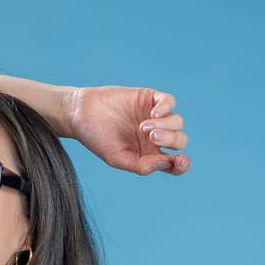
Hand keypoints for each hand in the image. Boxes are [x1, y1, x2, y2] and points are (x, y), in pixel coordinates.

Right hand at [62, 86, 191, 175]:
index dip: (183, 164)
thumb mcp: (117, 159)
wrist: (82, 114)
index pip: (175, 163)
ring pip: (177, 122)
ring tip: (143, 126)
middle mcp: (156, 137)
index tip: (180, 160)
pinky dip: (166, 107)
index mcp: (150, 155)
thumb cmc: (97, 139)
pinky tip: (154, 113)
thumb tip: (167, 162)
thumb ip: (142, 166)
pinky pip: (170, 102)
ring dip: (166, 126)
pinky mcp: (150, 99)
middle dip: (170, 139)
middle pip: (179, 141)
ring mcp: (155, 117)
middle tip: (151, 137)